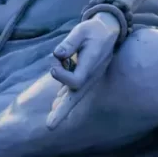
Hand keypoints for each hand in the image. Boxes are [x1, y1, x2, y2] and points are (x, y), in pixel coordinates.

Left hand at [46, 14, 120, 129]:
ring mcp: (88, 78)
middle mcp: (90, 76)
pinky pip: (73, 90)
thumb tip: (57, 55)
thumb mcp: (81, 31)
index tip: (54, 64)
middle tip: (49, 127)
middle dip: (62, 112)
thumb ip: (69, 43)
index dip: (61, 75)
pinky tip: (56, 103)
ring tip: (51, 122)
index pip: (75, 81)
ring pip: (73, 96)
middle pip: (75, 98)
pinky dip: (64, 97)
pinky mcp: (84, 75)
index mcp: (90, 66)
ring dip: (62, 107)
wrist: (108, 31)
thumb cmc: (94, 30)